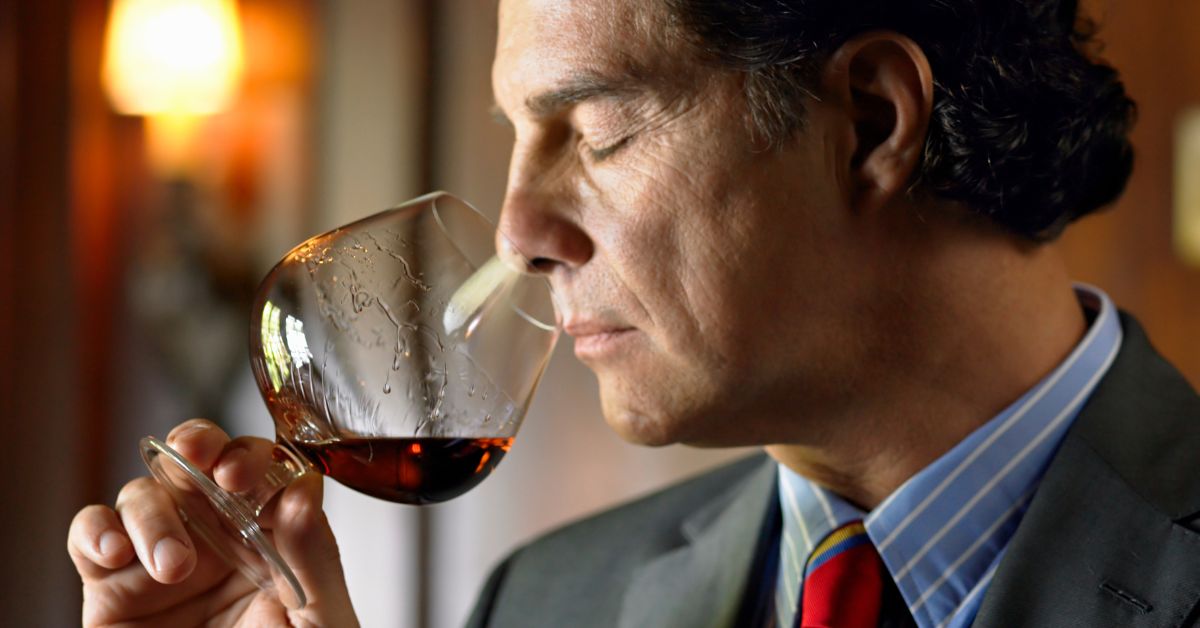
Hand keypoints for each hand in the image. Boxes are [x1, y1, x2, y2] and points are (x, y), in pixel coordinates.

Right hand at [67, 419, 358, 626]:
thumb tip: (306, 492)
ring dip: (154, 512)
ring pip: (146, 492)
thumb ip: (317, 559)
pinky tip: (114, 552)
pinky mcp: (113, 587)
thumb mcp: (319, 621)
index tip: (248, 471)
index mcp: (275, 535)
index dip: (256, 455)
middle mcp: (220, 536)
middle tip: (207, 462)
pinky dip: (96, 531)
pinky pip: (91, 534)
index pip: (266, 467)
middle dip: (200, 444)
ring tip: (172, 564)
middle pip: (201, 458)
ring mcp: (163, 555)